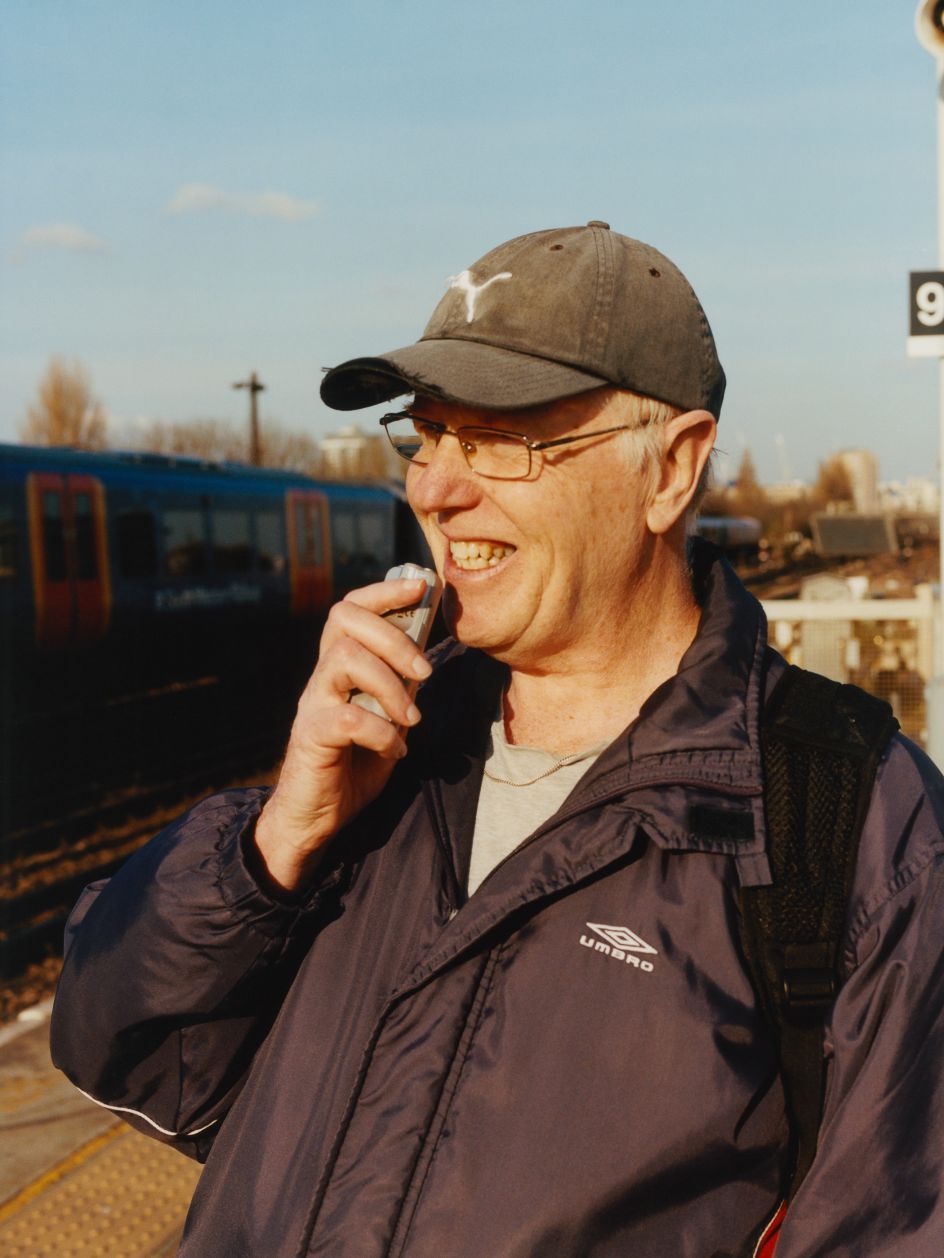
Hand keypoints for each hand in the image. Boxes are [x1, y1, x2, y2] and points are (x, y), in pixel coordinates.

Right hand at [253, 578, 432, 891]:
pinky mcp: (310, 736)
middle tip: (425, 671)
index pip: (350, 608)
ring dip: (390, 685)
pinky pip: (348, 717)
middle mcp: (321, 677)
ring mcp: (312, 704)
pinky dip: (381, 732)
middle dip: (394, 636)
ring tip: (411, 718)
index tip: (419, 586)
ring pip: (345, 659)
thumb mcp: (388, 718)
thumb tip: (427, 653)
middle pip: (344, 620)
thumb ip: (401, 688)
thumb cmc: (354, 764)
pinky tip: (393, 750)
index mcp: (339, 667)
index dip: (382, 591)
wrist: (316, 818)